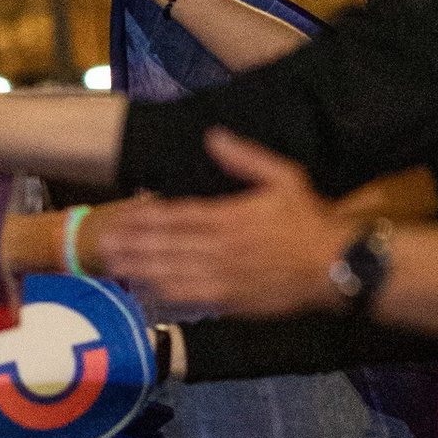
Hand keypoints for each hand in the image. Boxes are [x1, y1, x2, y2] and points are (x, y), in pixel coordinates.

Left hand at [96, 134, 351, 317]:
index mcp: (229, 216)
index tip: (124, 212)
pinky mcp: (229, 301)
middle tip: (102, 242)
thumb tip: (212, 136)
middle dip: (133, 243)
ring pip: (171, 272)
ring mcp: (222, 276)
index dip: (146, 215)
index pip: (177, 215)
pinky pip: (189, 297)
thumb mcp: (283, 177)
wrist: (335, 266)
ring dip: (140, 267)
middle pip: (166, 245)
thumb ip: (245, 158)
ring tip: (113, 264)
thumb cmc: (310, 220)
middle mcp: (219, 247)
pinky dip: (164, 294)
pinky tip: (144, 291)